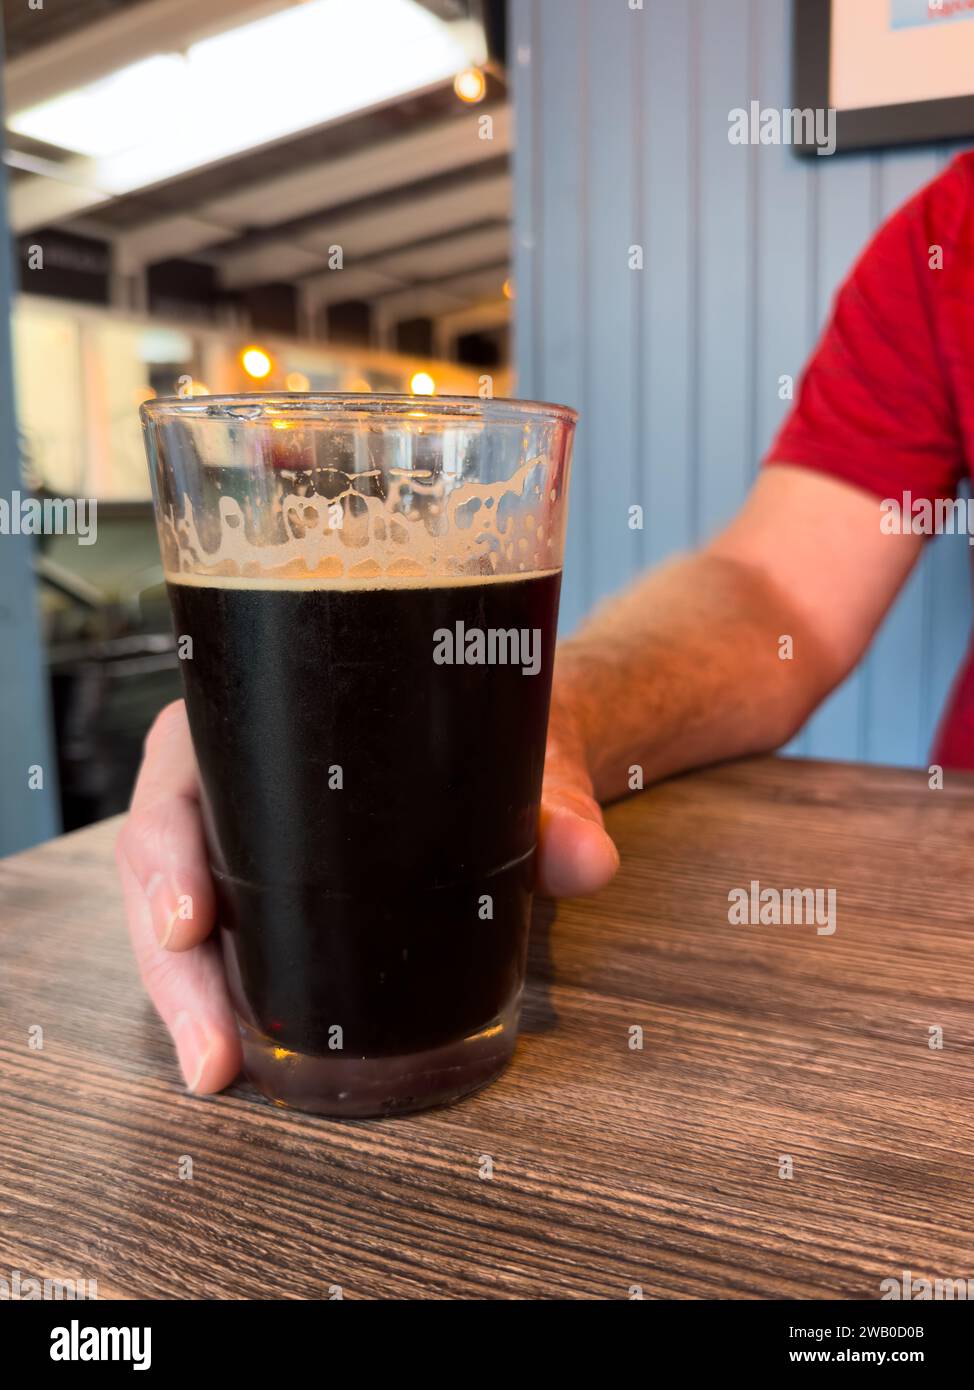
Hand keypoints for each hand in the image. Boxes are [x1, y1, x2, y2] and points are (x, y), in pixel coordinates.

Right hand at [116, 695, 618, 1094]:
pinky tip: (231, 1054)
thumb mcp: (522, 753)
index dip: (165, 849)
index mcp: (267, 713)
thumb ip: (557, 804)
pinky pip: (215, 934)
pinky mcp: (263, 881)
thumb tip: (588, 860)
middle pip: (163, 860)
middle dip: (171, 962)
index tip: (191, 921)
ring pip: (174, 910)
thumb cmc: (493, 727)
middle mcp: (235, 770)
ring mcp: (241, 831)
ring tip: (215, 1068)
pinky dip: (216, 993)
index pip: (179, 770)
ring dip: (183, 995)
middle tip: (209, 1049)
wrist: (516, 745)